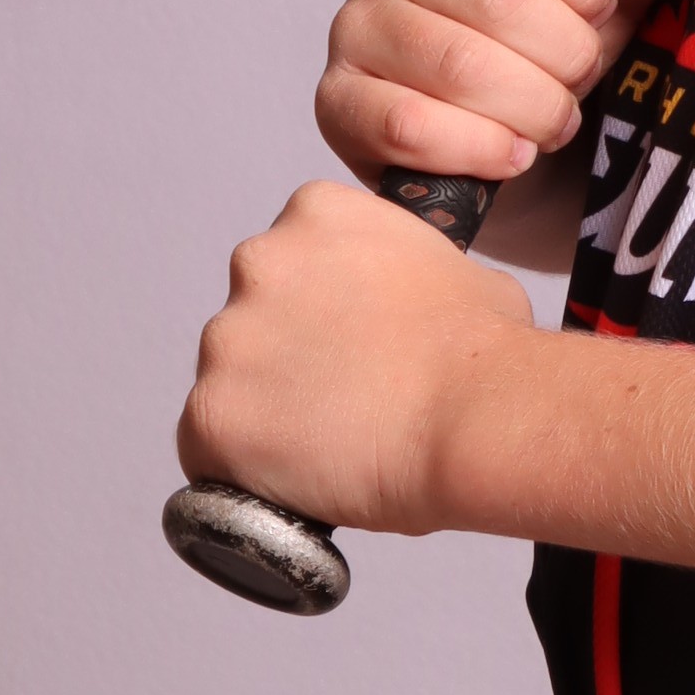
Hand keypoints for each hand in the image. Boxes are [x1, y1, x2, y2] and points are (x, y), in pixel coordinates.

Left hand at [177, 179, 542, 534]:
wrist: (475, 416)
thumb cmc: (485, 352)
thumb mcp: (461, 274)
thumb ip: (413, 280)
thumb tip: (419, 316)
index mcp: (316, 214)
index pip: (293, 263)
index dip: (323, 313)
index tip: (352, 346)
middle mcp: (257, 262)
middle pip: (252, 322)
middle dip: (287, 360)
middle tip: (344, 401)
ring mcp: (226, 339)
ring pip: (228, 386)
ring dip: (265, 414)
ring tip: (334, 447)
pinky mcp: (209, 414)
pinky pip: (209, 450)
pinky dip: (244, 469)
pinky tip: (300, 480)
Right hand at [318, 0, 694, 189]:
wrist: (499, 133)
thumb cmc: (551, 44)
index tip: (600, 15)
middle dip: (565, 57)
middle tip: (579, 82)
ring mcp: (353, 23)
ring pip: (460, 66)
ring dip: (531, 108)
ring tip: (551, 121)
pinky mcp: (337, 100)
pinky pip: (410, 125)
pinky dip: (480, 148)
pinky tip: (510, 152)